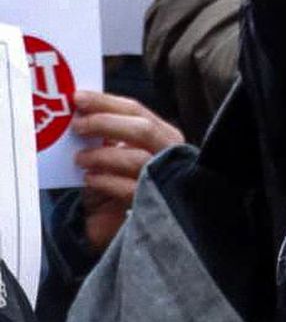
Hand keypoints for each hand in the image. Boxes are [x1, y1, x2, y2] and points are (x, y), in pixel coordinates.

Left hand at [70, 91, 183, 253]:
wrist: (123, 223)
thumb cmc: (119, 182)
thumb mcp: (116, 153)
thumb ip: (108, 136)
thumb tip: (82, 114)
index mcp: (163, 135)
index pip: (137, 111)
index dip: (106, 102)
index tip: (78, 98)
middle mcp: (171, 153)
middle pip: (142, 129)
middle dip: (106, 123)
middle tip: (77, 126)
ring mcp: (166, 177)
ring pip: (137, 158)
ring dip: (102, 156)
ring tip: (80, 159)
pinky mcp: (155, 202)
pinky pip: (130, 188)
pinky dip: (106, 181)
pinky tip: (90, 179)